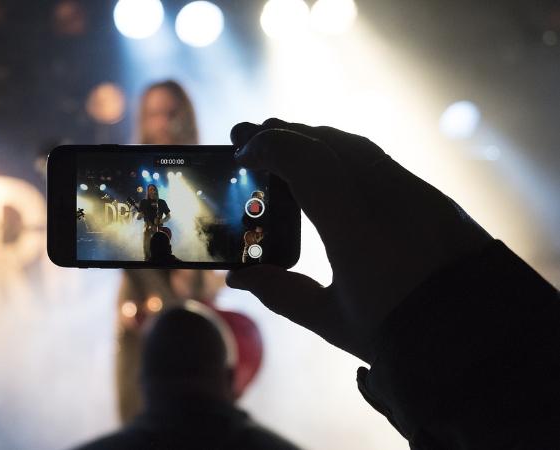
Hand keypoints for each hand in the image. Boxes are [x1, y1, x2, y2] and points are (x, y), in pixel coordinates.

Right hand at [227, 119, 490, 361]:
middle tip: (247, 136)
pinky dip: (341, 151)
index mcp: (356, 230)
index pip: (306, 162)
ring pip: (355, 145)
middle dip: (282, 134)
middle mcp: (388, 199)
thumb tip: (238, 277)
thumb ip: (279, 293)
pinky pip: (379, 159)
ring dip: (312, 138)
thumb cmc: (399, 336)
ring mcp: (415, 193)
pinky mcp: (433, 197)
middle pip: (328, 142)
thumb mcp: (331, 319)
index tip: (241, 154)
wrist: (477, 339)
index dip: (268, 148)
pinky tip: (325, 164)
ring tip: (281, 144)